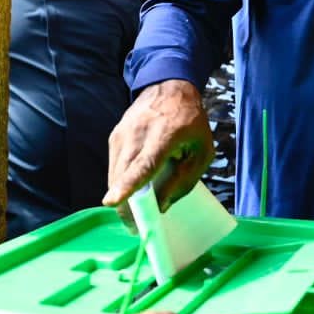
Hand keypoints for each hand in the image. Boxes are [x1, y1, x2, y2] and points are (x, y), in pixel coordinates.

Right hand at [104, 80, 213, 219]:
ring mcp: (121, 134)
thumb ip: (183, 181)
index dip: (128, 185)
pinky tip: (134, 187)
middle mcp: (137, 134)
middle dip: (126, 206)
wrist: (168, 86)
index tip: (112, 201)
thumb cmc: (190, 122)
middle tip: (137, 227)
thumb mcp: (201, 152)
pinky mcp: (114, 137)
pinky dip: (121, 182)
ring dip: (122, 196)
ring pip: (114, 175)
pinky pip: (114, 167)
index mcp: (164, 136)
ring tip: (137, 210)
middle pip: (122, 176)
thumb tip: (160, 207)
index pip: (142, 164)